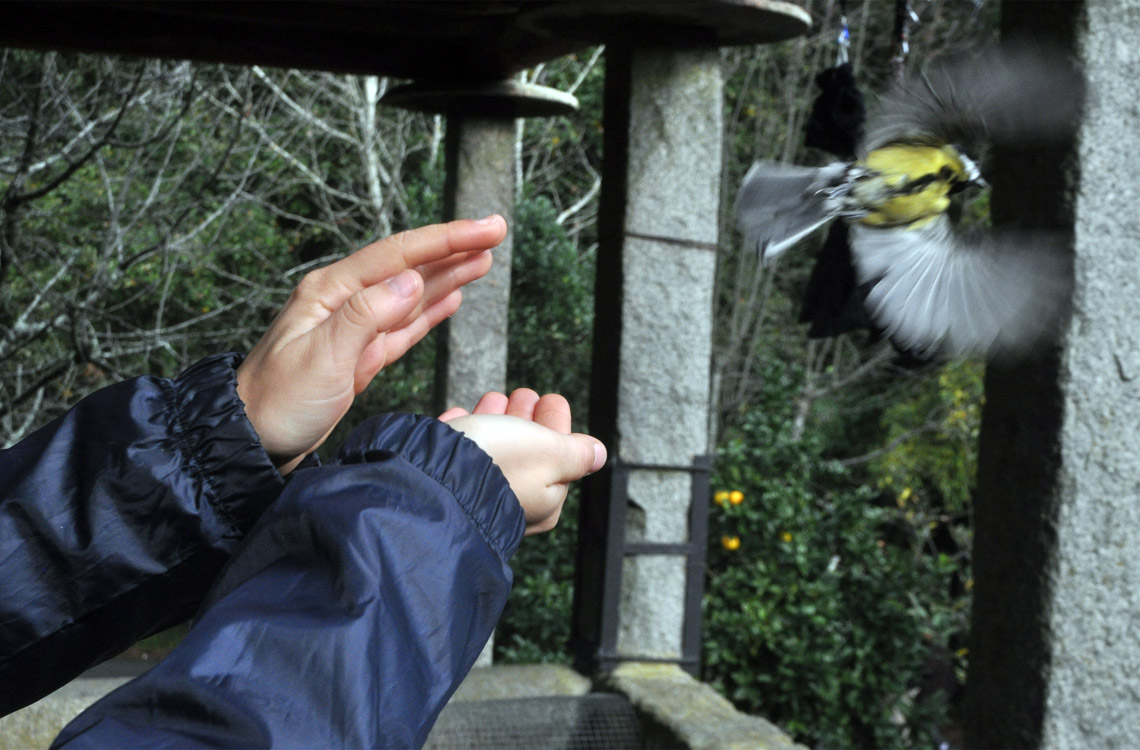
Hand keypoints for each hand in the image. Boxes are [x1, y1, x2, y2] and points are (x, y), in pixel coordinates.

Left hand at [237, 217, 505, 473]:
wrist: (249, 443)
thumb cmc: (276, 402)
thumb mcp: (321, 358)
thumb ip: (365, 316)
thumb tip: (410, 281)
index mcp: (331, 292)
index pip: (398, 255)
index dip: (446, 240)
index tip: (485, 230)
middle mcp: (343, 302)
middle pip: (408, 267)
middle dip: (453, 249)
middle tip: (496, 232)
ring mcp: (353, 329)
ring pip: (411, 295)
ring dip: (448, 275)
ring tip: (484, 259)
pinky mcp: (360, 357)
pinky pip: (404, 326)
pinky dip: (430, 311)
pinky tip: (451, 296)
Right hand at [441, 389, 606, 534]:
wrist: (432, 478)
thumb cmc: (498, 464)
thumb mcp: (550, 451)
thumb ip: (576, 453)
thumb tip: (599, 455)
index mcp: (546, 500)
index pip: (560, 456)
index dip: (556, 422)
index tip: (551, 398)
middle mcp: (513, 502)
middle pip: (526, 452)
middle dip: (525, 418)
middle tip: (523, 393)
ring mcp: (477, 493)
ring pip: (491, 450)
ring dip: (494, 420)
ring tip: (492, 398)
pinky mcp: (442, 483)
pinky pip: (457, 453)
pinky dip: (461, 432)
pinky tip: (459, 416)